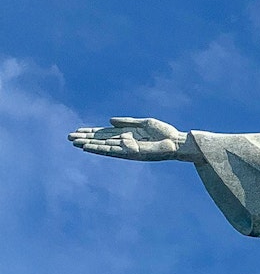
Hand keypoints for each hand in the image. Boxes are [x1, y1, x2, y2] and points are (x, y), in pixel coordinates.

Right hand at [68, 117, 192, 160]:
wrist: (176, 142)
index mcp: (127, 134)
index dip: (91, 132)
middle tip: (68, 137)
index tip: (77, 131)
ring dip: (88, 144)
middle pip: (100, 140)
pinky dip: (99, 149)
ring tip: (74, 142)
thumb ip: (127, 122)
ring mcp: (126, 148)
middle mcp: (124, 142)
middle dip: (85, 138)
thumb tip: (109, 121)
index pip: (104, 133)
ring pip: (102, 146)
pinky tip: (88, 147)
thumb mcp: (144, 123)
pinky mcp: (129, 153)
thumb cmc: (164, 133)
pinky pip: (111, 151)